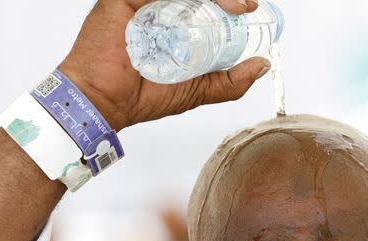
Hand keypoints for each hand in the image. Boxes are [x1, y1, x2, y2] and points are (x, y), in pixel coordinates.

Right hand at [58, 0, 269, 130]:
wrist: (107, 103)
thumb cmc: (141, 96)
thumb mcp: (198, 89)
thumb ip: (229, 81)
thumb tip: (261, 66)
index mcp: (170, 21)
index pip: (203, 2)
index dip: (226, 2)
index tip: (248, 9)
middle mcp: (155, 7)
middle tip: (246, 6)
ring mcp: (141, 1)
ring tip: (236, 5)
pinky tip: (207, 3)